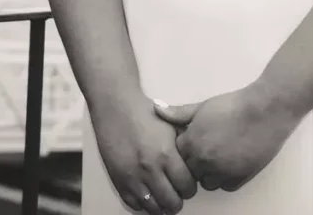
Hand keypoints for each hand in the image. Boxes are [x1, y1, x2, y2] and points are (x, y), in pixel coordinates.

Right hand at [93, 94, 198, 213]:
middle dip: (178, 200)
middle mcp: (150, 170)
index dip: (190, 187)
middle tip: (177, 193)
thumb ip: (184, 147)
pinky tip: (148, 196)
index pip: (187, 186)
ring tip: (164, 197)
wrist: (116, 107)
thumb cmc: (145, 114)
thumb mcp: (172, 126)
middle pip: (172, 202)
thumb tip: (196, 163)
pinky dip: (144, 205)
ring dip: (162, 205)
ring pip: (153, 208)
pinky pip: (134, 205)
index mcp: (167, 155)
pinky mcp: (118, 181)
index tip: (188, 183)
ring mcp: (133, 178)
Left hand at [154, 85, 300, 192]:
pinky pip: (225, 185)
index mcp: (191, 143)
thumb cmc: (234, 105)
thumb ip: (178, 113)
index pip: (177, 155)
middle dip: (195, 161)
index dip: (186, 147)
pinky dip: (226, 177)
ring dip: (209, 172)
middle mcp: (203, 161)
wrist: (265, 110)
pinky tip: (233, 160)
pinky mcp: (239, 178)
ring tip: (221, 154)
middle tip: (210, 146)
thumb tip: (156, 107)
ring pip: (206, 182)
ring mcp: (221, 172)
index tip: (195, 140)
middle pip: (190, 170)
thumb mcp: (203, 106)